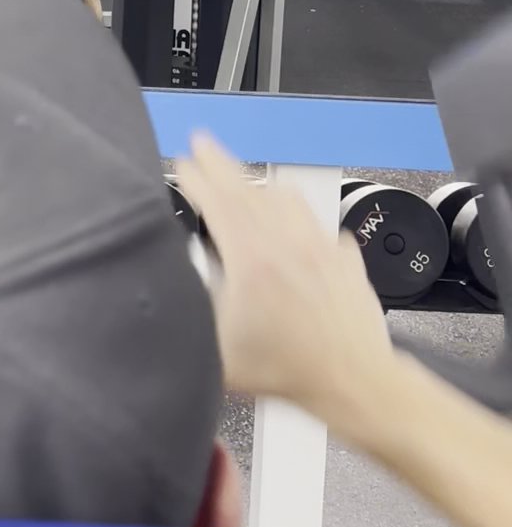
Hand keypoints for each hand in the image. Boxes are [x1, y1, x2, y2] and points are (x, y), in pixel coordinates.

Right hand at [174, 135, 392, 412]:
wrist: (351, 382)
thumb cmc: (288, 372)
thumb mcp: (215, 345)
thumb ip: (193, 304)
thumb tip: (175, 280)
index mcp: (252, 257)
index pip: (217, 201)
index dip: (194, 178)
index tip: (182, 165)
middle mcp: (288, 242)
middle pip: (248, 188)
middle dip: (221, 163)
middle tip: (203, 144)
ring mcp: (320, 246)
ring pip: (287, 199)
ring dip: (261, 186)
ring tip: (247, 182)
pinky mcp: (344, 259)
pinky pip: (320, 225)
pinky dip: (302, 219)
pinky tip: (298, 229)